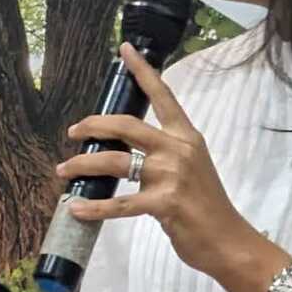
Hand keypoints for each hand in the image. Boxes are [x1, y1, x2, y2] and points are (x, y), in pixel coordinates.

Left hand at [57, 43, 254, 279]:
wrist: (228, 241)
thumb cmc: (206, 207)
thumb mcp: (191, 170)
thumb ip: (163, 156)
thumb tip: (125, 155)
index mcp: (186, 137)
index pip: (162, 96)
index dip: (142, 71)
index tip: (124, 50)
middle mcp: (178, 149)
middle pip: (125, 125)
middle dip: (93, 125)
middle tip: (72, 133)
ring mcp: (172, 175)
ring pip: (115, 161)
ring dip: (83, 166)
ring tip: (64, 171)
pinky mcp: (164, 203)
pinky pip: (119, 203)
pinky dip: (94, 207)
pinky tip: (76, 208)